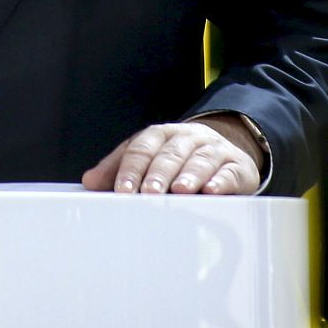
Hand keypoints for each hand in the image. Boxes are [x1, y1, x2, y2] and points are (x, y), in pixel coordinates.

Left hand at [81, 118, 262, 195]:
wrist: (224, 149)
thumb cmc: (179, 159)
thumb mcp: (148, 158)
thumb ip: (119, 168)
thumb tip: (90, 181)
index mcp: (161, 135)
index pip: (142, 148)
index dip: (131, 169)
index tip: (122, 191)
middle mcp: (187, 138)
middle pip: (171, 153)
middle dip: (159, 173)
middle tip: (149, 193)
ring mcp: (214, 149)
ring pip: (201, 159)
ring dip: (190, 175)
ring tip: (180, 190)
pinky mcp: (237, 165)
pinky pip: (230, 171)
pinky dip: (221, 181)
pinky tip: (212, 191)